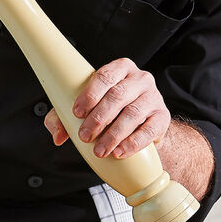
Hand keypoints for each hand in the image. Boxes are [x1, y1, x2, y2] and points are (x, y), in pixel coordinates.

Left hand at [43, 58, 171, 157]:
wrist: (138, 126)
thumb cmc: (106, 111)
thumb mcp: (82, 110)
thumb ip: (63, 118)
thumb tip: (57, 136)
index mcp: (120, 69)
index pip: (104, 76)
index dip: (90, 94)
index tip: (76, 113)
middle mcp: (139, 78)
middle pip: (118, 95)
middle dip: (98, 118)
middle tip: (84, 136)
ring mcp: (154, 97)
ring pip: (133, 113)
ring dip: (113, 134)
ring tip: (99, 150)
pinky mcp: (163, 117)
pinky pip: (149, 129)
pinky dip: (132, 142)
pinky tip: (119, 152)